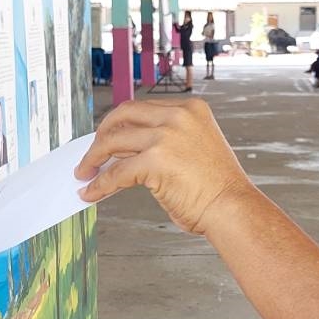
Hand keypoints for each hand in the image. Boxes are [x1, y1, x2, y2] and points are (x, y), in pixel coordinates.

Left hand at [75, 99, 252, 234]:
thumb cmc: (216, 190)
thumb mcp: (192, 151)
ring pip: (113, 141)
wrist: (234, 209)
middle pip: (124, 114)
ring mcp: (166, 136)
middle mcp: (178, 116)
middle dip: (102, 133)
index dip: (120, 124)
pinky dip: (100, 184)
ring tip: (84, 173)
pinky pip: (116, 172)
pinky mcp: (155, 161)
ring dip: (93, 158)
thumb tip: (124, 156)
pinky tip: (92, 192)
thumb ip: (163, 144)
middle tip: (92, 153)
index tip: (108, 137)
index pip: (143, 109)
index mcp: (191, 109)